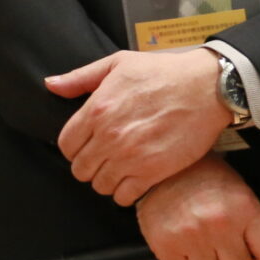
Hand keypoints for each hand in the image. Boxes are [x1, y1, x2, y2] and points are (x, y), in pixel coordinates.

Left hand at [48, 48, 233, 205]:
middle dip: (90, 165)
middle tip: (105, 159)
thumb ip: (81, 77)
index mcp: (97, 109)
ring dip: (108, 180)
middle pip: (80, 169)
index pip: (66, 145)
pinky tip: (135, 179)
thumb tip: (51, 85)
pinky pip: (124, 196)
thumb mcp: (119, 63)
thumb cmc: (165, 72)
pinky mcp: (152, 172)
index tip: (87, 146)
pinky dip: (126, 192)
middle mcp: (109, 136)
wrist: (208, 87)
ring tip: (121, 169)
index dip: (75, 148)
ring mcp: (130, 156)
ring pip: (100, 186)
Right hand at [135, 157, 259, 259]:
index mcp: (244, 207)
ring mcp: (192, 235)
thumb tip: (259, 259)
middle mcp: (220, 222)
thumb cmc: (202, 176)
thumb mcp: (238, 190)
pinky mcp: (166, 244)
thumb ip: (251, 224)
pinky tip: (183, 259)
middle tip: (221, 255)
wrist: (164, 165)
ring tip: (200, 252)